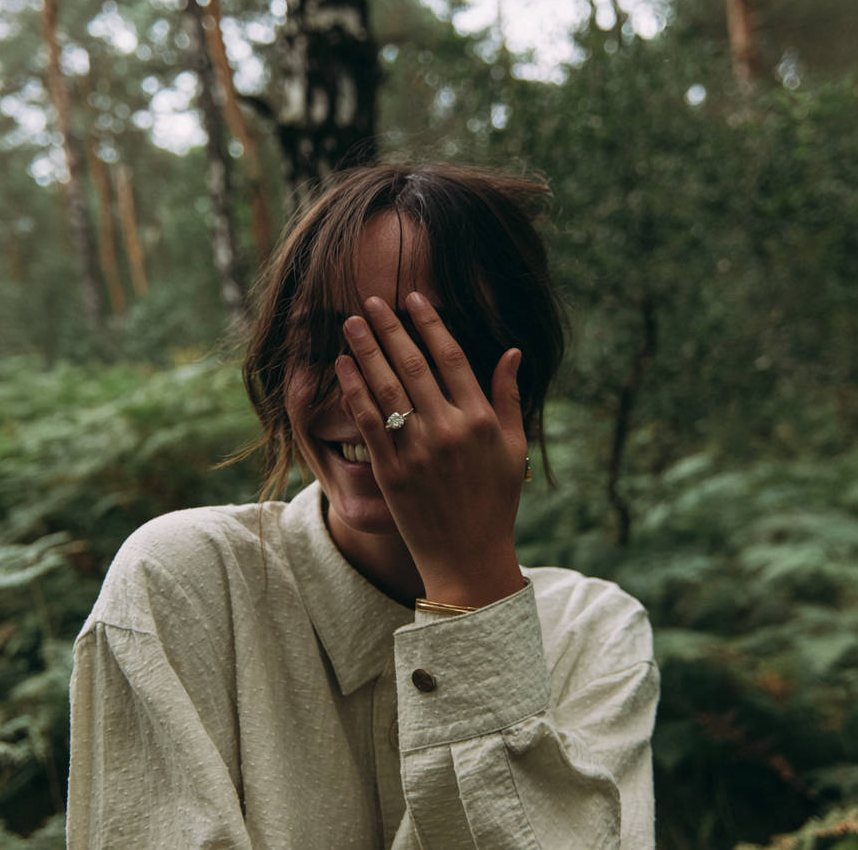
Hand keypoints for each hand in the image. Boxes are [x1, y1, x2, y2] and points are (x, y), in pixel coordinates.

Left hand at [334, 291, 526, 607]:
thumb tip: (510, 351)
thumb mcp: (514, 449)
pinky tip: (343, 367)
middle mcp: (449, 431)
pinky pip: (369, 423)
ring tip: (351, 323)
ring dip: (366, 351)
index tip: (413, 298)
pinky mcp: (392, 473)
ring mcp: (418, 452)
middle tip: (370, 300)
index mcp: (482, 421)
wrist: (468, 558)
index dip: (430, 324)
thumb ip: (509, 397)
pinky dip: (354, 392)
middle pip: (414, 366)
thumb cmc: (495, 502)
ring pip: (387, 389)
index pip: (452, 358)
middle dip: (390, 329)